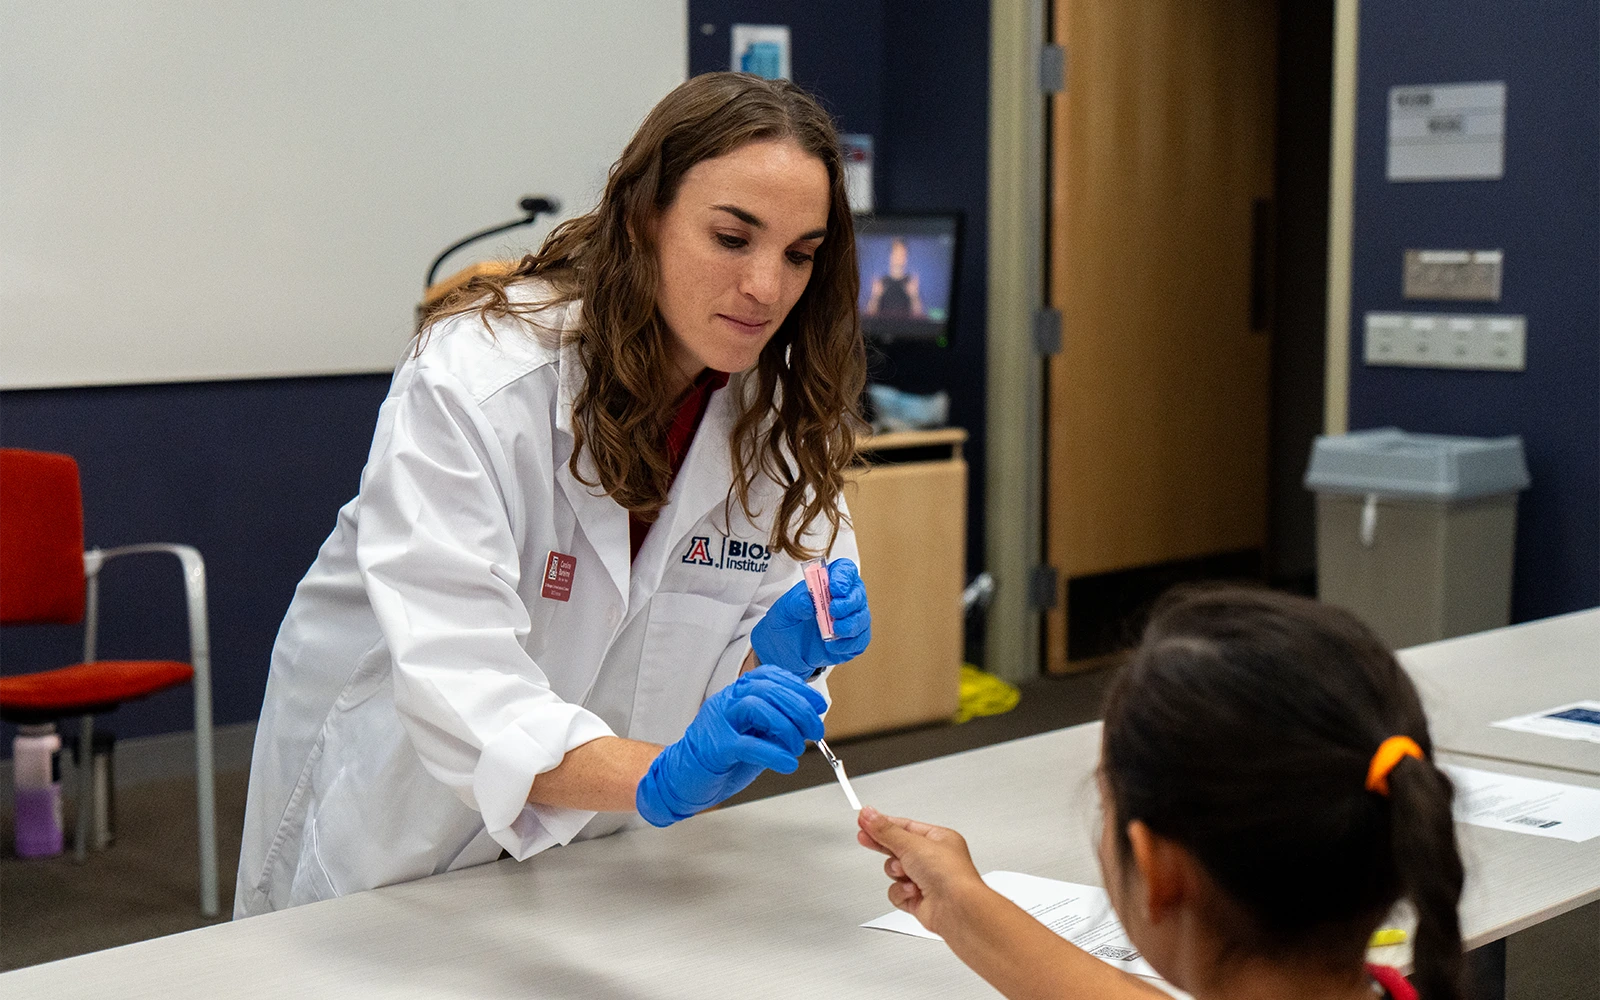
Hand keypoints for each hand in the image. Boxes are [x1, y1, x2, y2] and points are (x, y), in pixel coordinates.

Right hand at [636, 666, 825, 826]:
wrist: (683, 778)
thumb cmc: (721, 756)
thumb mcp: (753, 734)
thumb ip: (775, 724)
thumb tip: (807, 722)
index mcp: (736, 694)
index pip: (770, 676)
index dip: (798, 687)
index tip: (817, 705)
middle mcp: (727, 701)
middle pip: (767, 690)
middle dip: (799, 708)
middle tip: (815, 730)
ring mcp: (719, 721)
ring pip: (757, 707)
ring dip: (786, 727)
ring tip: (797, 747)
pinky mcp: (716, 747)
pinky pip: (749, 744)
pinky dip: (774, 753)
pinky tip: (787, 763)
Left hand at [750, 558, 870, 677]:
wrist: (784, 650)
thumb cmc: (786, 624)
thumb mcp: (783, 611)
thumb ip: (795, 603)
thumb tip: (809, 601)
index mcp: (827, 583)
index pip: (844, 570)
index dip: (844, 576)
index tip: (836, 588)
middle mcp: (843, 598)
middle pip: (858, 592)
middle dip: (849, 602)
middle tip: (834, 611)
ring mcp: (850, 619)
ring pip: (862, 617)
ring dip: (851, 624)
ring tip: (835, 631)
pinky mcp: (853, 640)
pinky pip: (860, 639)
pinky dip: (848, 644)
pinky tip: (833, 646)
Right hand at [858, 806, 987, 937]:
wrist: (956, 909)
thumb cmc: (950, 875)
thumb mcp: (912, 844)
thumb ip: (886, 831)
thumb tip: (870, 815)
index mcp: (939, 839)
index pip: (905, 827)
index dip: (884, 824)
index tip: (866, 820)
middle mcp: (934, 859)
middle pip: (898, 848)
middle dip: (884, 846)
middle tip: (865, 837)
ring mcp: (926, 880)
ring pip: (895, 872)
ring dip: (897, 873)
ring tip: (907, 874)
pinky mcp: (919, 900)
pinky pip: (897, 892)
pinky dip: (901, 892)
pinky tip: (912, 891)